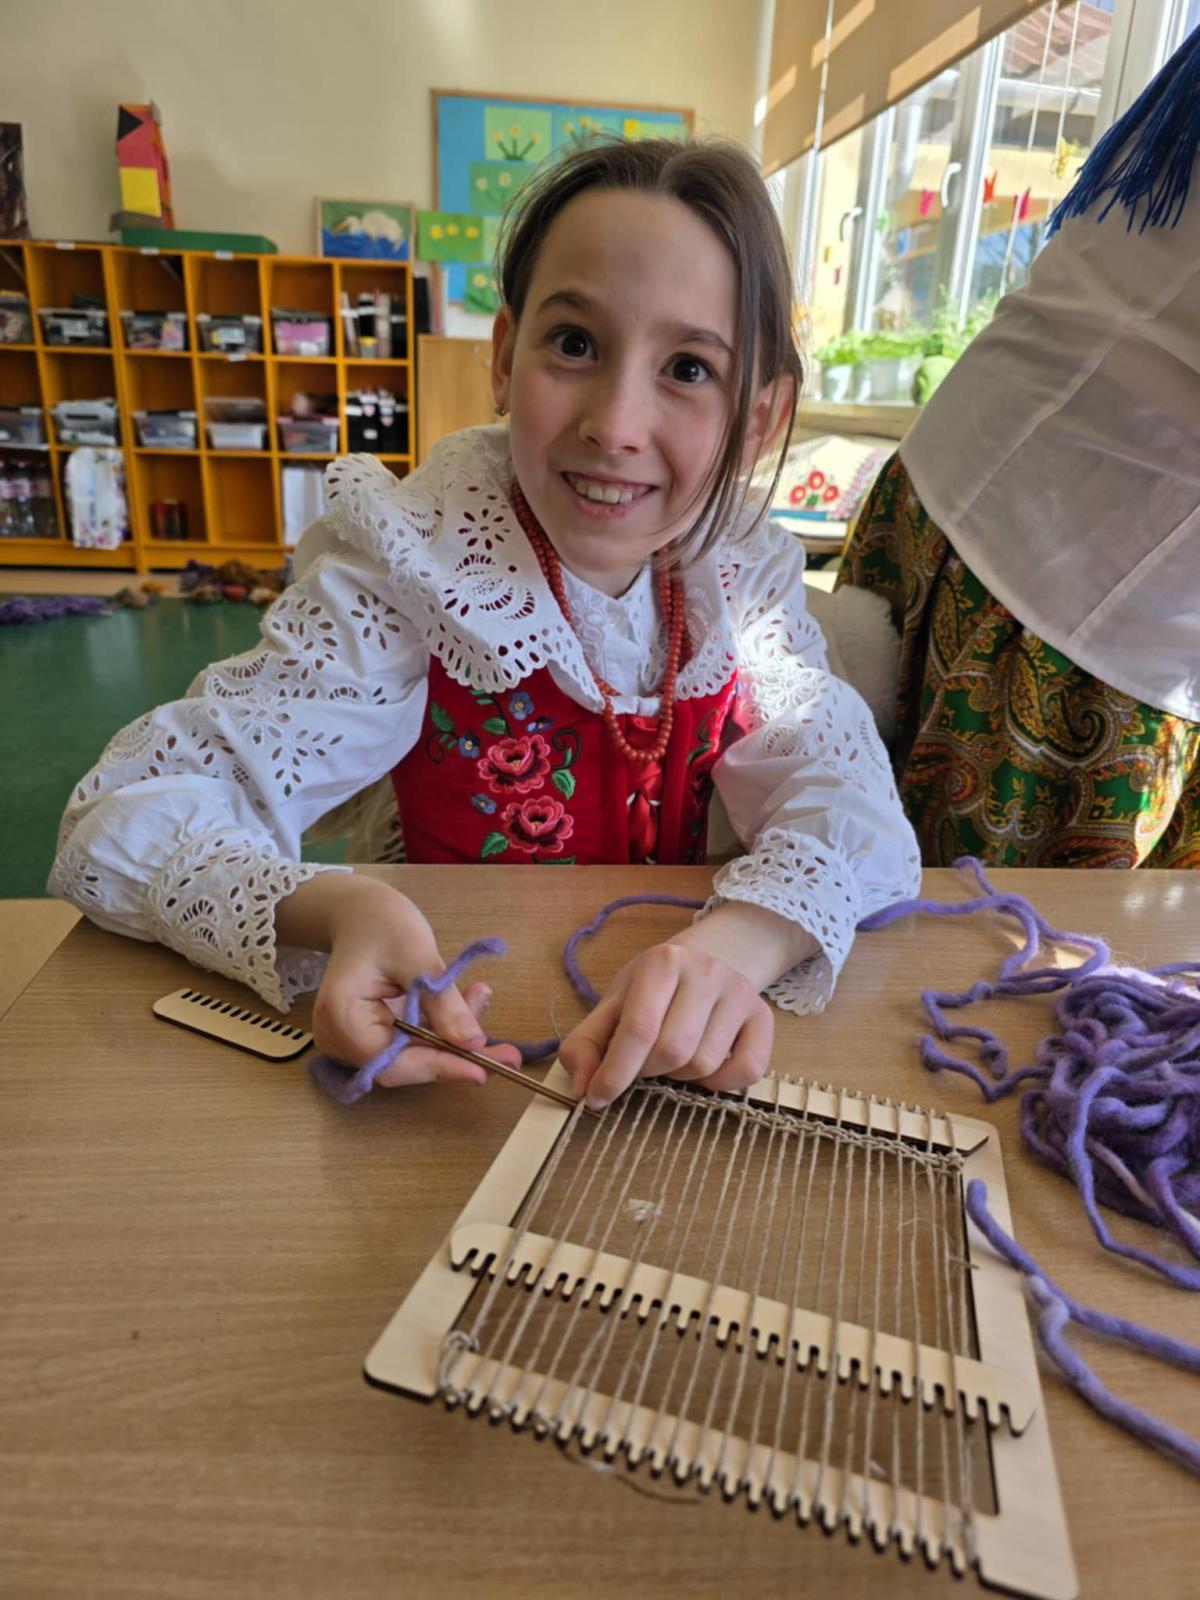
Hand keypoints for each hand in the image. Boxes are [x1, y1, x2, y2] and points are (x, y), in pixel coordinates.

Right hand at [280, 874, 522, 1087]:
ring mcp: (354, 1041)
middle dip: (456, 1055)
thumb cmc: (380, 922)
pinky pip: (412, 1044)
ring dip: (454, 1039)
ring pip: (413, 1056)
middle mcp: (340, 1039)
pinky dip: (443, 1029)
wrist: (359, 912)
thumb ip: (442, 1001)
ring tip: (482, 1002)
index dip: (439, 1067)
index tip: (483, 1069)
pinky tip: (470, 1002)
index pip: (392, 1061)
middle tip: (508, 1053)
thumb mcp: (416, 955)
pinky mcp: (373, 1036)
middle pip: (404, 1065)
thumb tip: (474, 1044)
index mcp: (341, 1018)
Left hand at [558, 901, 817, 1109]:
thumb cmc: (651, 990)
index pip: (639, 1029)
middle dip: (648, 1071)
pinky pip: (747, 1070)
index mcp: (662, 963)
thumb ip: (587, 1044)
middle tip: (641, 1065)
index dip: (615, 1072)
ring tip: (671, 1058)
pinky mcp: (763, 1016)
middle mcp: (706, 971)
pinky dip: (721, 1084)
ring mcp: (739, 992)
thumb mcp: (613, 1006)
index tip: (596, 1099)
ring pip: (705, 1064)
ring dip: (680, 1077)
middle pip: (673, 1051)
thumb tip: (581, 1088)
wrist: (703, 962)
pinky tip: (705, 1069)